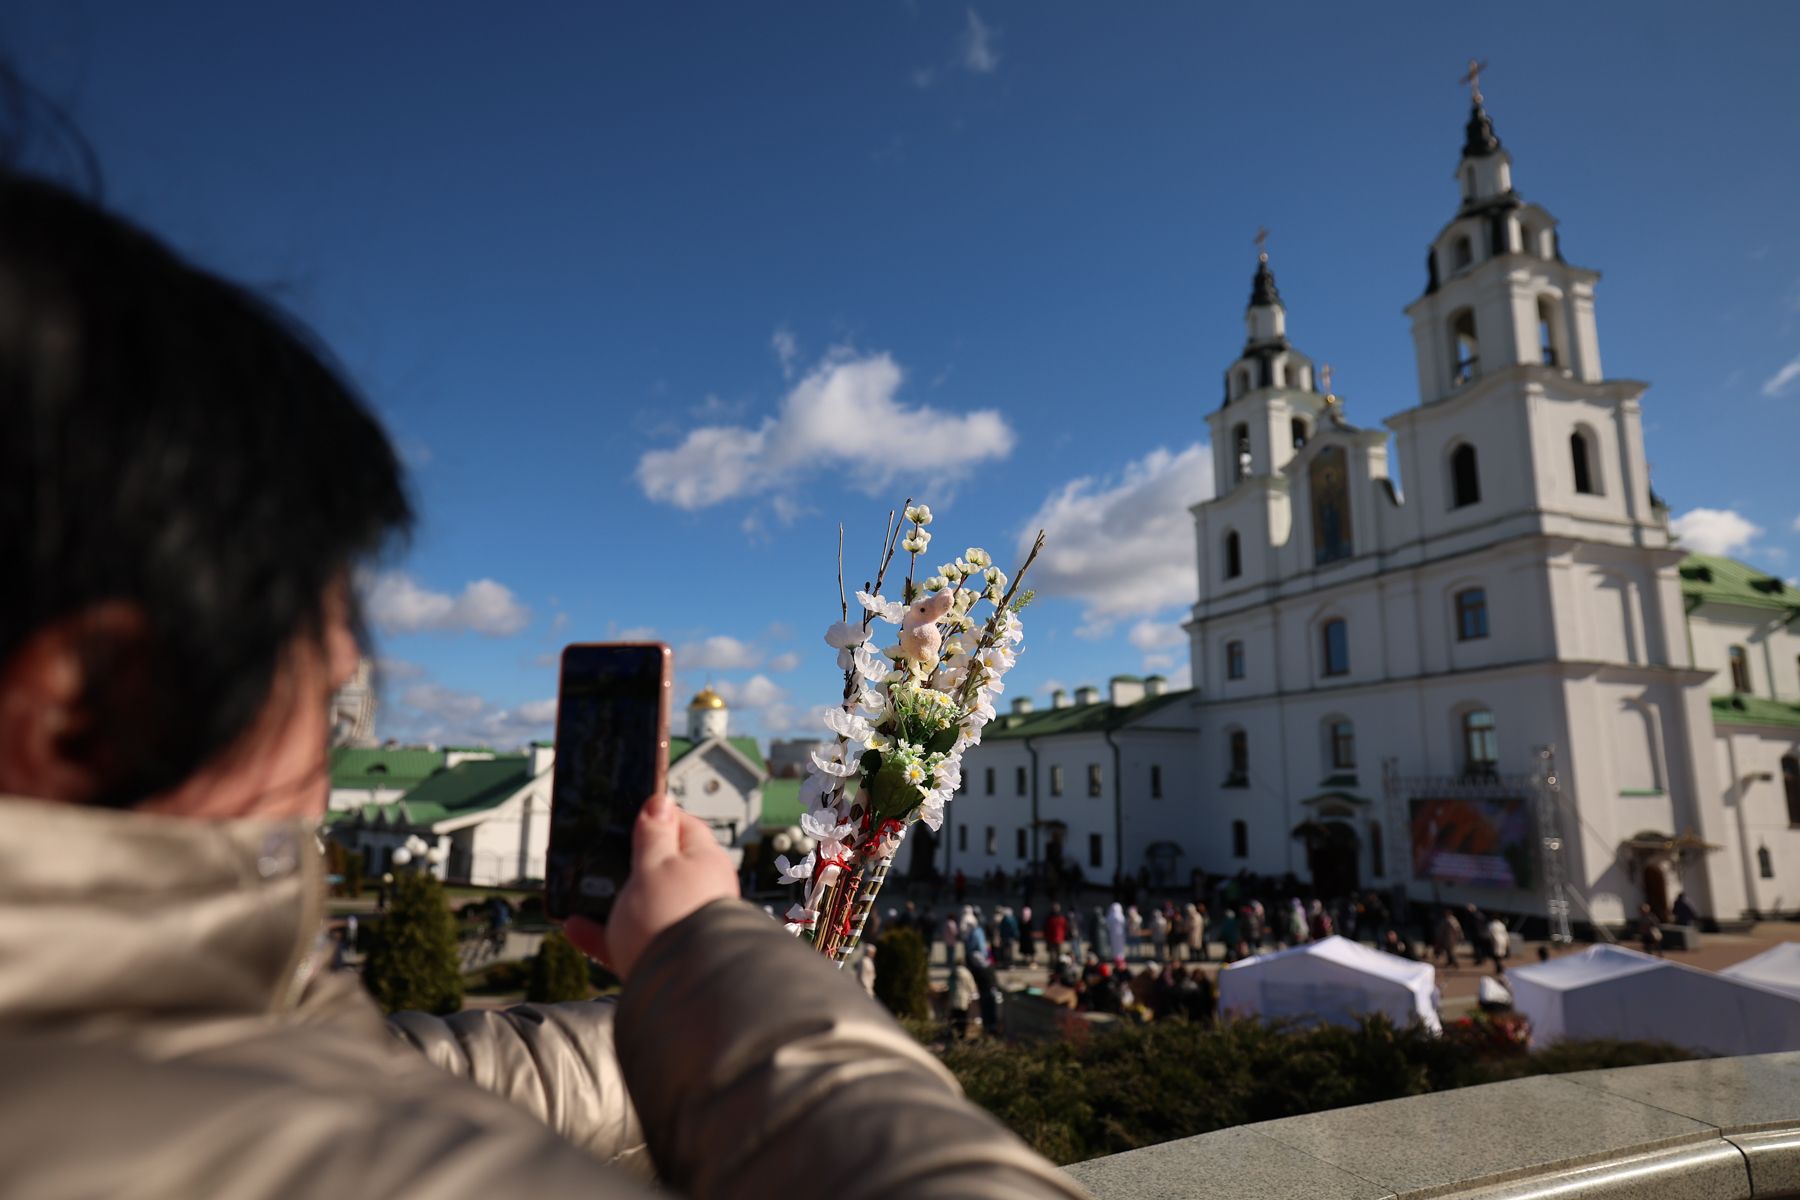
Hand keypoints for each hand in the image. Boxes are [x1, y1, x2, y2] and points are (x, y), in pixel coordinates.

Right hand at [562, 791, 738, 978]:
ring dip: (611, 901)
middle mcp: (700, 894)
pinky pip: (627, 940)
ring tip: (581, 895)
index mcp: (705, 862)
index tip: (628, 814)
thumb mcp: (655, 865)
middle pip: (661, 869)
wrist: (682, 991)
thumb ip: (655, 835)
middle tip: (600, 855)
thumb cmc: (674, 919)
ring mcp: (682, 927)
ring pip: (642, 906)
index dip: (654, 817)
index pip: (683, 826)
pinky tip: (575, 928)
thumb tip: (661, 801)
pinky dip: (602, 934)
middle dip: (630, 864)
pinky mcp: (662, 958)